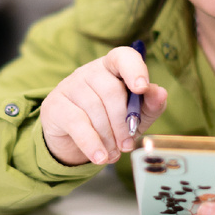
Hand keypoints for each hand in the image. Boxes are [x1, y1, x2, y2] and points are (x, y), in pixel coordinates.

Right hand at [40, 46, 167, 165]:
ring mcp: (70, 85)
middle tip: (127, 145)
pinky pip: (77, 123)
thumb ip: (150, 104)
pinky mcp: (55, 105)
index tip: (142, 89)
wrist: (74, 140)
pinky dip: (92, 143)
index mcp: (113, 67)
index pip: (123, 57)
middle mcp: (90, 71)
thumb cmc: (110, 121)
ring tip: (114, 154)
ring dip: (108, 137)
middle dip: (123, 123)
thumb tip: (160, 93)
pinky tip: (100, 156)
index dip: (134, 70)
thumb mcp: (136, 114)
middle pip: (111, 91)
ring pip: (95, 109)